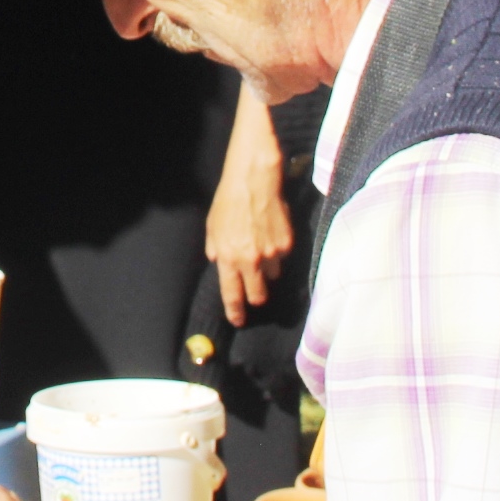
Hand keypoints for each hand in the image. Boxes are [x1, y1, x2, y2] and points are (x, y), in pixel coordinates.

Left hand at [207, 115, 293, 324]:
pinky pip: (282, 257)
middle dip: (255, 296)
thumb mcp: (212, 227)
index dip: (236, 311)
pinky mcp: (287, 243)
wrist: (254, 180)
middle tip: (253, 289)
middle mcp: (251, 260)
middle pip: (258, 295)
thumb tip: (219, 262)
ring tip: (261, 247)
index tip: (238, 319)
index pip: (233, 294)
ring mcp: (272, 253)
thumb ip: (215, 249)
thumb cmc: (229, 201)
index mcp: (229, 258)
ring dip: (267, 270)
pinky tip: (270, 233)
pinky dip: (277, 251)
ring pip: (272, 275)